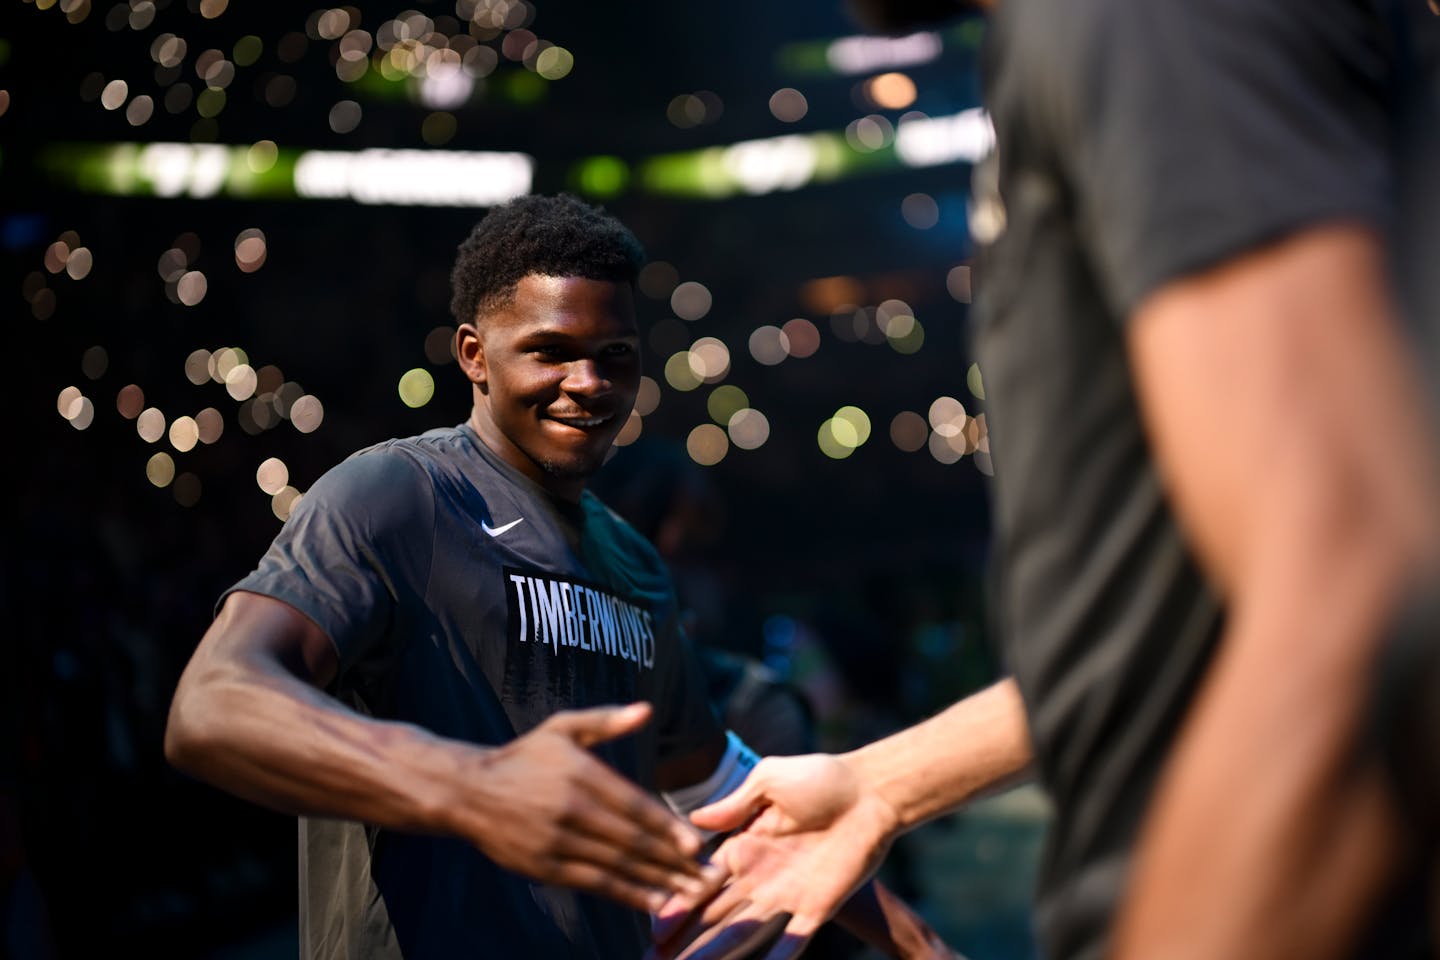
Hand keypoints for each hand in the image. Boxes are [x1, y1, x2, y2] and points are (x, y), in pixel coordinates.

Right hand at [459, 702, 714, 912]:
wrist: (470, 791)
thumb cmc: (526, 756)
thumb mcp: (563, 727)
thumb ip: (606, 720)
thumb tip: (647, 710)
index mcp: (581, 774)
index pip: (634, 805)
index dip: (667, 827)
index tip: (696, 845)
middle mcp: (572, 810)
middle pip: (632, 840)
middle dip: (673, 861)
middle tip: (707, 875)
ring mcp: (557, 842)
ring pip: (618, 866)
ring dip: (658, 882)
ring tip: (691, 893)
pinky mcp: (545, 867)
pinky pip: (594, 883)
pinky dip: (627, 894)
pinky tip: (654, 901)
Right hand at [648, 753, 900, 959]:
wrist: (871, 791)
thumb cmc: (820, 778)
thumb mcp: (769, 780)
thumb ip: (734, 805)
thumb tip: (692, 819)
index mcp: (743, 847)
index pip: (702, 883)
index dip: (678, 905)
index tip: (655, 928)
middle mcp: (759, 877)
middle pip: (713, 916)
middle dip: (684, 941)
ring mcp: (786, 896)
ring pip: (742, 933)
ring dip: (715, 955)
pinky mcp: (817, 908)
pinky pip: (791, 942)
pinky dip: (776, 958)